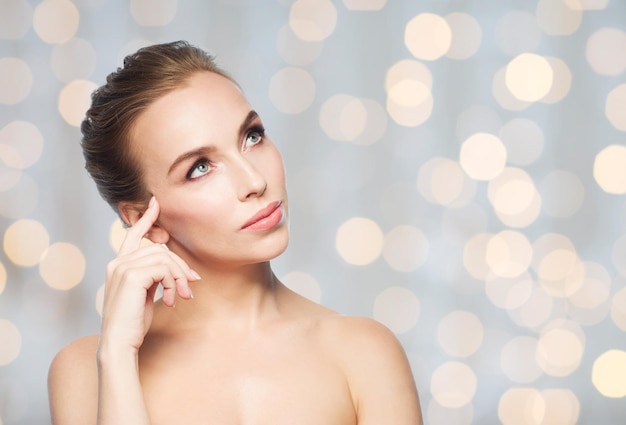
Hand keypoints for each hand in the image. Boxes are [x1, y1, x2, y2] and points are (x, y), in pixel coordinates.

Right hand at [99, 197, 197, 353]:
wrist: (120, 343)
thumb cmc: (133, 322)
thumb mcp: (146, 294)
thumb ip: (154, 276)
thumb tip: (178, 270)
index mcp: (119, 265)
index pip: (133, 235)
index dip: (147, 218)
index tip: (156, 203)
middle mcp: (117, 262)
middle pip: (159, 249)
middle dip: (180, 266)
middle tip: (192, 285)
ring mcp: (122, 268)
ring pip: (164, 258)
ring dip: (179, 277)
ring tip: (182, 296)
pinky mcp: (132, 276)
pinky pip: (164, 268)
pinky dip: (174, 283)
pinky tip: (173, 299)